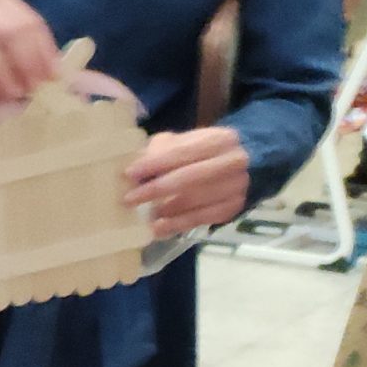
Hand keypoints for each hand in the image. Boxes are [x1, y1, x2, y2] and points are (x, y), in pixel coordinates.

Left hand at [124, 126, 251, 238]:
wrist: (232, 167)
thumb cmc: (197, 154)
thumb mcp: (180, 143)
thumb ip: (160, 151)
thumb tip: (135, 170)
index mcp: (219, 139)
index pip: (183, 151)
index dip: (154, 163)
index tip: (129, 174)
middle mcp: (234, 161)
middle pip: (190, 177)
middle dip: (156, 189)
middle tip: (129, 199)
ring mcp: (236, 186)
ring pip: (195, 201)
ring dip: (165, 210)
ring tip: (143, 215)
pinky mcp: (232, 208)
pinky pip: (200, 219)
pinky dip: (176, 225)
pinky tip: (157, 228)